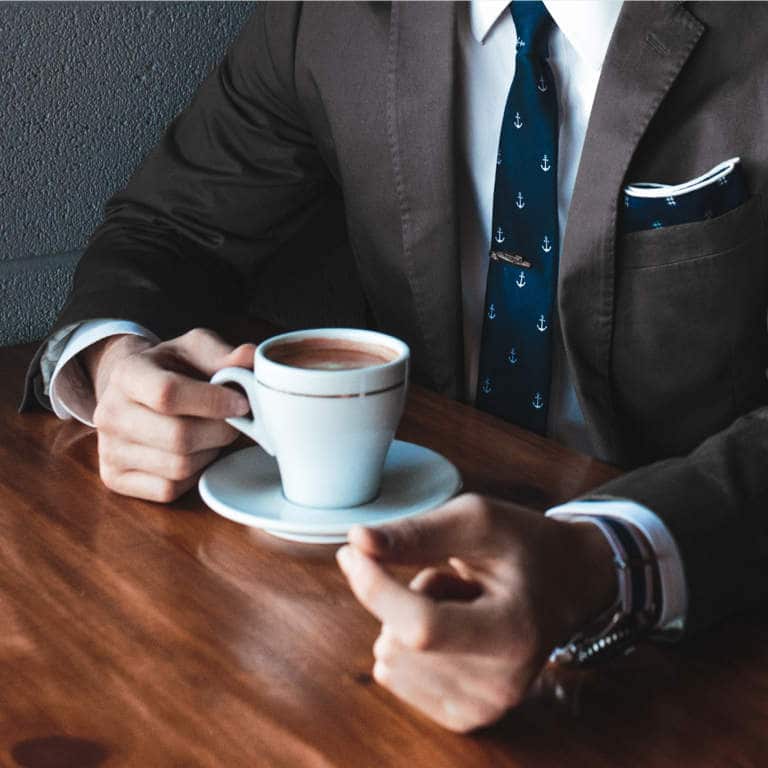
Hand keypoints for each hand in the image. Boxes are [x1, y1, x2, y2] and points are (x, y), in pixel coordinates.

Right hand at [85, 328, 253, 501]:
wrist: (134, 390)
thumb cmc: (172, 369)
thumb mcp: (194, 349)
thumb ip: (223, 354)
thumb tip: (250, 357)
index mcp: (127, 373)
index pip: (168, 393)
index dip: (213, 401)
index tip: (241, 402)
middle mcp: (109, 413)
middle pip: (179, 436)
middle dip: (220, 430)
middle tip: (234, 421)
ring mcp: (108, 449)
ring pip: (179, 466)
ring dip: (209, 452)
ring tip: (212, 433)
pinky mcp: (115, 478)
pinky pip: (169, 489)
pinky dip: (193, 475)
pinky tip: (195, 453)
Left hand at [336, 493, 616, 732]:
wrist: (568, 584)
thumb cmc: (523, 545)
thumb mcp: (477, 520)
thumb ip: (417, 533)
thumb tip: (356, 542)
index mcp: (514, 633)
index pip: (422, 627)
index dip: (376, 589)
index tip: (352, 553)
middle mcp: (501, 685)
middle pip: (398, 641)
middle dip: (407, 595)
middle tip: (457, 580)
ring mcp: (484, 708)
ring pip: (390, 657)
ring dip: (409, 619)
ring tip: (460, 603)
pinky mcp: (465, 717)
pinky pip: (394, 675)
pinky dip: (409, 645)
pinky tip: (453, 628)